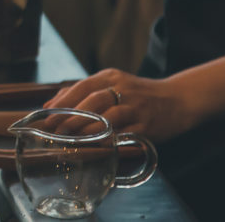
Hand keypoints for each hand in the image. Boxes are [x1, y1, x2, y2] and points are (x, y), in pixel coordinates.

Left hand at [42, 68, 202, 142]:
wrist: (178, 99)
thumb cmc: (138, 95)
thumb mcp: (112, 85)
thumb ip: (83, 92)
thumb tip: (50, 104)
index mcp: (110, 77)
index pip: (82, 86)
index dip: (63, 101)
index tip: (46, 114)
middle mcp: (123, 88)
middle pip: (93, 100)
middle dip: (71, 116)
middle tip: (55, 129)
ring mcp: (136, 106)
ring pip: (108, 116)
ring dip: (87, 129)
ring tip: (70, 138)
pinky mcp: (148, 124)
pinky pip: (125, 133)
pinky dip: (110, 140)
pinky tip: (97, 146)